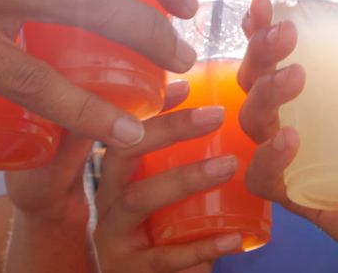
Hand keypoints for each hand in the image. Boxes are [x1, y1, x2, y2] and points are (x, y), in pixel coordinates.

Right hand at [92, 90, 245, 271]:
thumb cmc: (154, 233)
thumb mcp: (158, 194)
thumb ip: (174, 160)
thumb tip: (210, 105)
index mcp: (112, 176)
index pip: (121, 128)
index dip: (149, 105)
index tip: (185, 83)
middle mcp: (104, 200)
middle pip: (122, 154)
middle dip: (167, 130)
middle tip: (216, 115)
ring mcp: (113, 236)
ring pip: (139, 199)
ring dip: (185, 179)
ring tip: (228, 165)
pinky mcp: (129, 270)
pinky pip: (164, 257)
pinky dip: (201, 246)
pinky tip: (233, 237)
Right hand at [237, 0, 337, 271]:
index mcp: (314, 90)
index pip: (275, 54)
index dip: (260, 28)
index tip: (264, 3)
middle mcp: (291, 118)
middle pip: (253, 80)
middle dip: (261, 52)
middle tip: (285, 34)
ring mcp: (289, 158)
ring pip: (252, 121)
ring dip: (266, 94)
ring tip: (295, 77)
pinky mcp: (295, 195)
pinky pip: (263, 177)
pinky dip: (268, 157)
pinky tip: (290, 140)